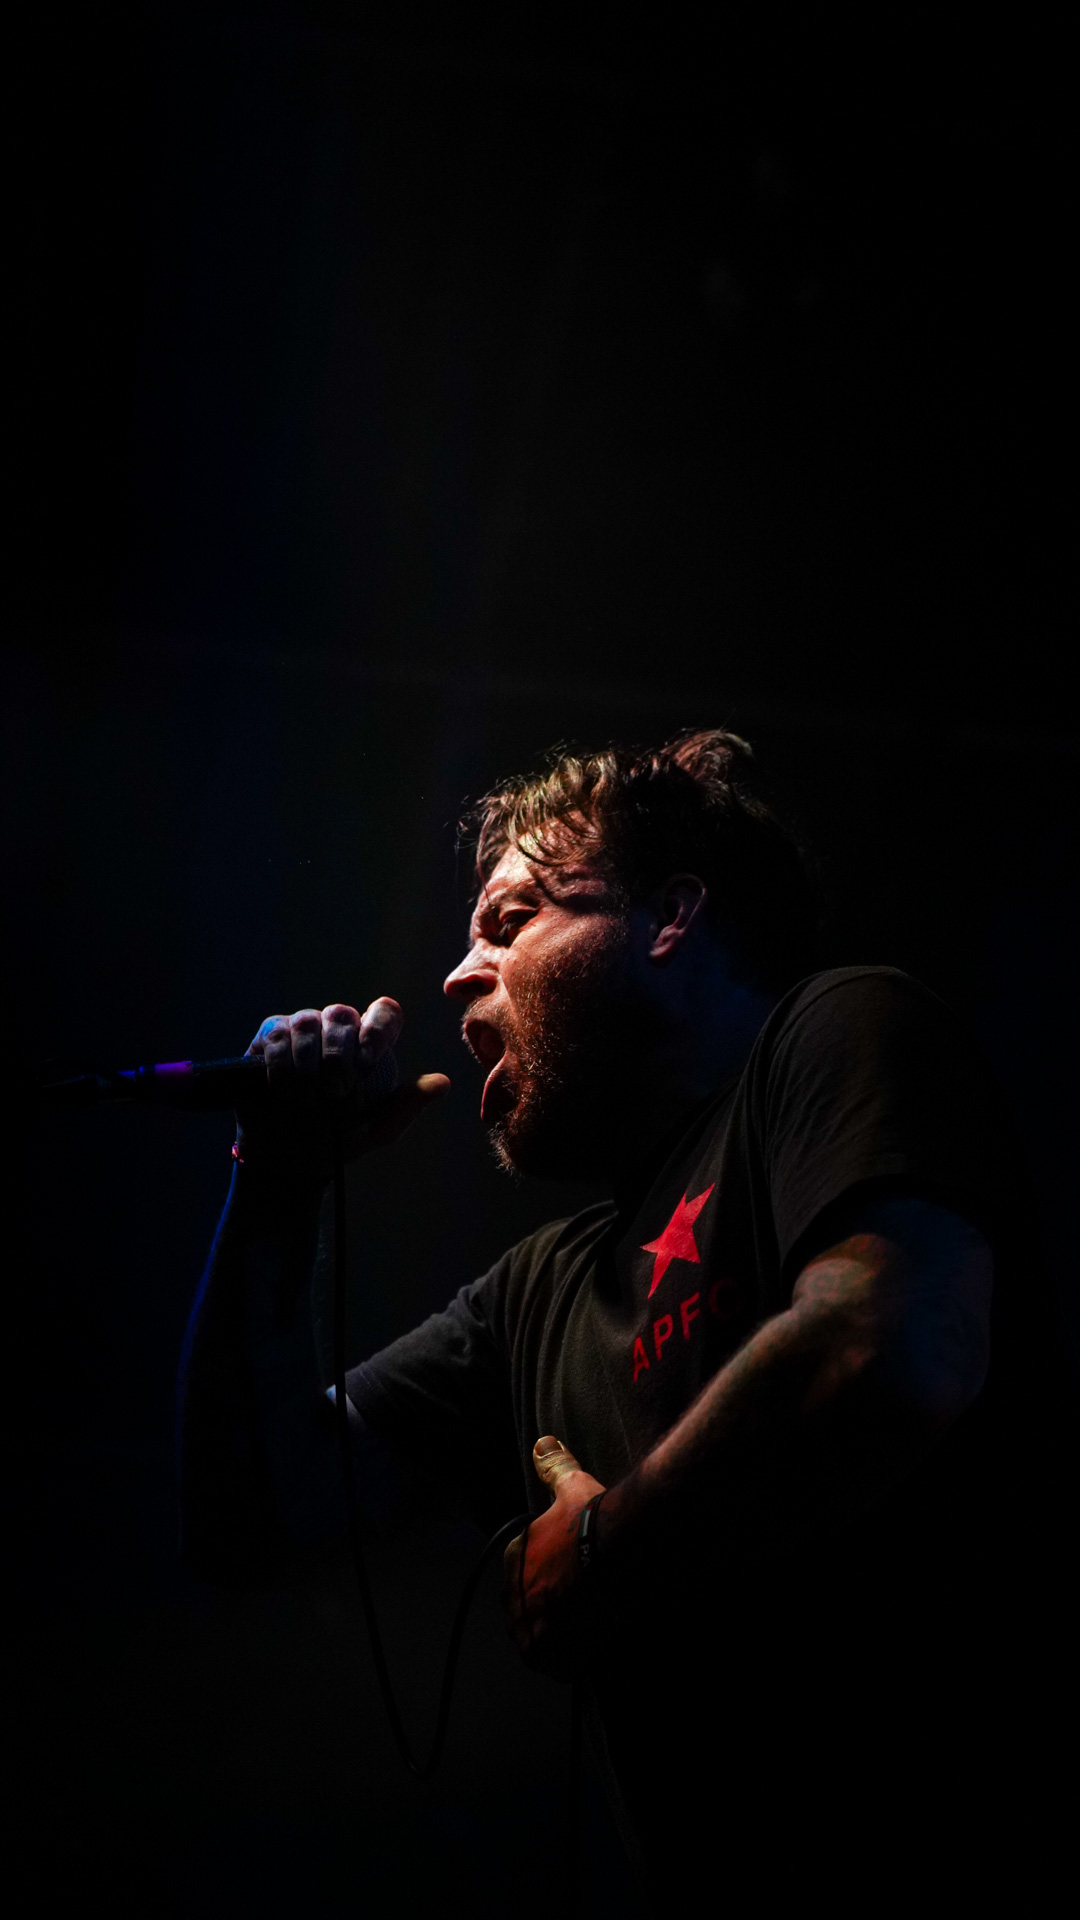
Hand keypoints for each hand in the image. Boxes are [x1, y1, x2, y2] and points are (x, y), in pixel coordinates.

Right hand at [235, 996, 448, 1180]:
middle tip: (335, 1093)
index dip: (377, 1030)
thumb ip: (408, 1104)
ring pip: (307, 1022)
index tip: (367, 1062)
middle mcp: (337, 1029)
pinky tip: (283, 1092)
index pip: (384, 1011)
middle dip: (338, 1056)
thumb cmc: (338, 1138)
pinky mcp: (268, 1038)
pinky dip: (281, 1065)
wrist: (290, 1158)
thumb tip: (443, 1083)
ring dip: (308, 1064)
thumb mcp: (378, 1129)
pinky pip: (276, 1035)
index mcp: (369, 1043)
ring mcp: (301, 1029)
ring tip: (308, 1099)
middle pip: (342, 1014)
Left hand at [502, 1435, 605, 1677]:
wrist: (616, 1557)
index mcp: (515, 1556)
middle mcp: (511, 1593)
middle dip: (548, 1607)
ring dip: (556, 1636)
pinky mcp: (544, 1654)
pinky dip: (569, 1660)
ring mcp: (525, 1627)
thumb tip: (541, 1441)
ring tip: (587, 1628)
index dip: (549, 1575)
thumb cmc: (593, 1522)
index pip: (524, 1571)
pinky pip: (552, 1664)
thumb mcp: (571, 1488)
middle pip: (527, 1606)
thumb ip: (554, 1467)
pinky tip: (590, 1648)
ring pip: (537, 1636)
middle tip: (581, 1604)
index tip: (572, 1576)